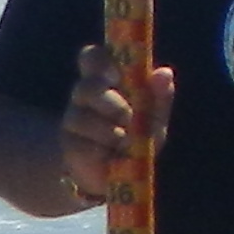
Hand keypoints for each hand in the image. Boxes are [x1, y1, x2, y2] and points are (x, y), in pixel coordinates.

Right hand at [57, 43, 175, 204]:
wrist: (117, 175)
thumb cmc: (136, 139)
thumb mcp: (154, 119)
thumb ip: (159, 97)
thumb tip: (164, 73)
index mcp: (106, 82)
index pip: (92, 58)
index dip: (99, 60)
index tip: (116, 73)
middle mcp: (85, 97)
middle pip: (87, 87)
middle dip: (111, 103)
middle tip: (127, 117)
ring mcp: (73, 120)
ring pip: (83, 118)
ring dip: (110, 133)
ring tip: (123, 142)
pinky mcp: (68, 146)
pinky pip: (84, 145)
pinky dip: (103, 152)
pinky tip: (110, 157)